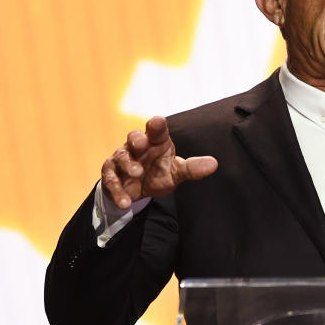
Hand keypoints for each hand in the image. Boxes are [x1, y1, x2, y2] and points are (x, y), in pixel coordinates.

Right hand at [100, 116, 217, 208]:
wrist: (138, 191)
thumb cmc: (159, 173)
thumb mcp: (176, 172)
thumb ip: (192, 168)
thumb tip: (214, 164)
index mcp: (156, 141)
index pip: (157, 129)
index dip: (157, 125)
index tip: (157, 122)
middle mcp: (138, 146)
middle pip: (135, 136)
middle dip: (137, 139)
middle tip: (142, 145)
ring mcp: (122, 158)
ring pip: (121, 157)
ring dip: (128, 165)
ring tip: (137, 174)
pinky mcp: (111, 174)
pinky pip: (111, 180)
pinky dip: (118, 191)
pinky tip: (125, 202)